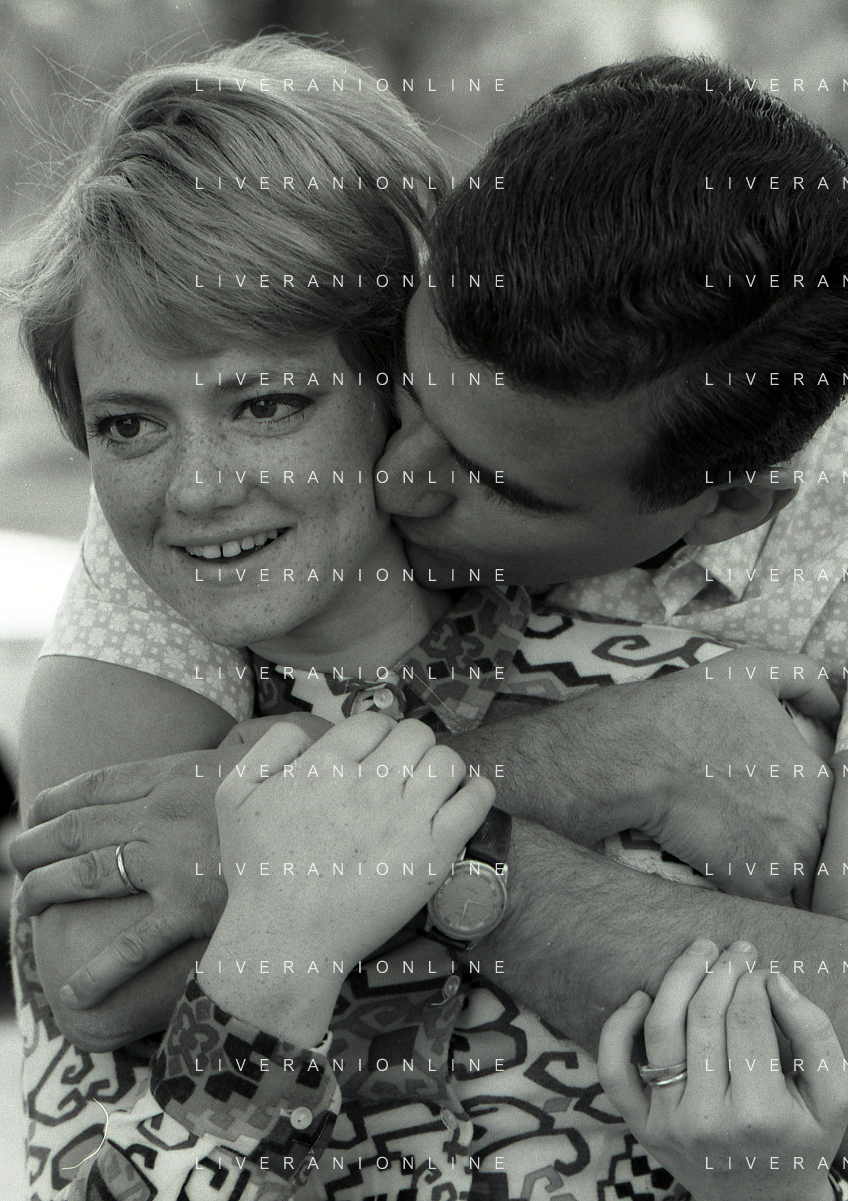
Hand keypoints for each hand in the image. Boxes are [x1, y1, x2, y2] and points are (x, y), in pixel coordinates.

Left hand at [10, 713, 328, 1007]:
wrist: (329, 822)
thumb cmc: (302, 787)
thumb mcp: (268, 754)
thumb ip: (243, 750)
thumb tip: (243, 743)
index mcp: (175, 775)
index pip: (99, 784)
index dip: (58, 798)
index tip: (34, 810)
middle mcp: (160, 813)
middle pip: (78, 827)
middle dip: (35, 843)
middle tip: (13, 857)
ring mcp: (169, 860)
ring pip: (87, 873)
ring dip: (44, 889)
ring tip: (22, 904)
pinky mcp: (188, 907)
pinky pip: (132, 944)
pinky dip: (99, 971)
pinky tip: (72, 991)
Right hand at [203, 712, 494, 1041]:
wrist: (285, 940)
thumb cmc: (256, 874)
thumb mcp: (234, 796)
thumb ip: (268, 748)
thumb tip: (306, 731)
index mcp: (326, 765)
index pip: (375, 722)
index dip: (379, 736)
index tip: (378, 759)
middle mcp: (369, 783)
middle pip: (415, 734)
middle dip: (411, 750)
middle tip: (404, 777)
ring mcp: (405, 816)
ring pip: (447, 760)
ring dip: (442, 769)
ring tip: (432, 790)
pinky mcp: (433, 852)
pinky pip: (475, 800)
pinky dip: (476, 792)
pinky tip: (464, 799)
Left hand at [598, 939, 847, 1200]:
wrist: (765, 1200)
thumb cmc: (802, 1137)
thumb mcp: (833, 1096)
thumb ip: (814, 1033)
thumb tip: (776, 980)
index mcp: (761, 1113)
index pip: (748, 1018)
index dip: (755, 981)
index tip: (764, 970)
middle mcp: (709, 1119)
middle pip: (704, 1016)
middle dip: (721, 969)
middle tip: (738, 949)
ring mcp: (669, 1122)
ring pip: (661, 1029)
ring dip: (678, 977)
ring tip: (701, 952)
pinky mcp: (641, 1125)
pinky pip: (614, 1070)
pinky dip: (617, 1028)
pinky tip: (640, 997)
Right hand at [619, 649, 835, 905]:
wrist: (639, 753)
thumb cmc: (689, 708)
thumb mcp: (753, 669)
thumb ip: (806, 678)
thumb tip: (835, 701)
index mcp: (821, 775)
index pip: (832, 808)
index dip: (801, 809)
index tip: (770, 805)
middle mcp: (816, 818)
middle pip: (818, 844)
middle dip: (790, 840)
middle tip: (751, 828)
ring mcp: (789, 855)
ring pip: (798, 877)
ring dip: (778, 872)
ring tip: (742, 854)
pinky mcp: (756, 885)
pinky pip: (773, 905)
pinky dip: (756, 894)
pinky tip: (731, 874)